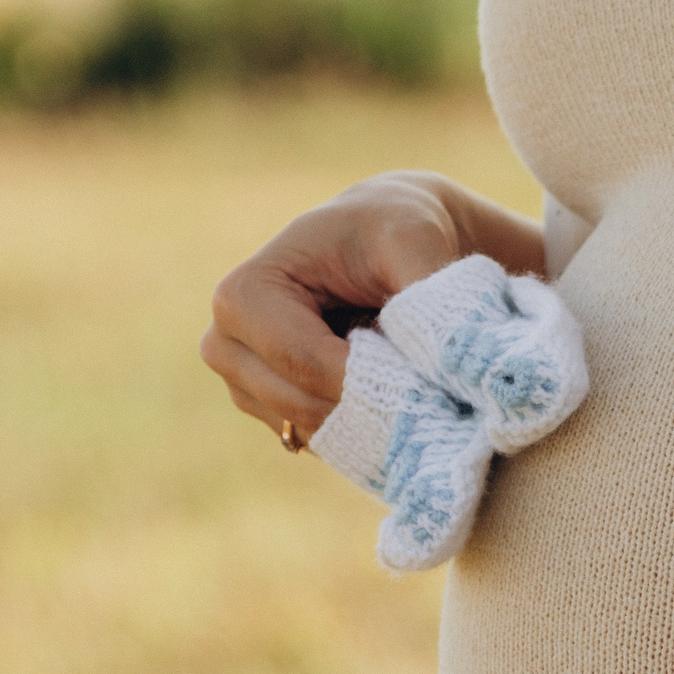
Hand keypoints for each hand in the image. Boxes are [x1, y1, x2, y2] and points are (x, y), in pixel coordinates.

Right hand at [199, 170, 544, 443]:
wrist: (382, 240)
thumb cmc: (392, 229)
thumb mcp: (415, 240)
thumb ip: (428, 297)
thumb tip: (448, 364)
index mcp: (243, 295)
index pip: (304, 364)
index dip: (372, 377)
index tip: (432, 375)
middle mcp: (225, 345)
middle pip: (304, 407)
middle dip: (376, 402)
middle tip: (434, 380)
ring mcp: (243, 386)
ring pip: (316, 433)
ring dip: (374, 417)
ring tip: (408, 369)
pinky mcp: (271, 414)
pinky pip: (326, 443)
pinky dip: (368, 428)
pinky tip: (392, 387)